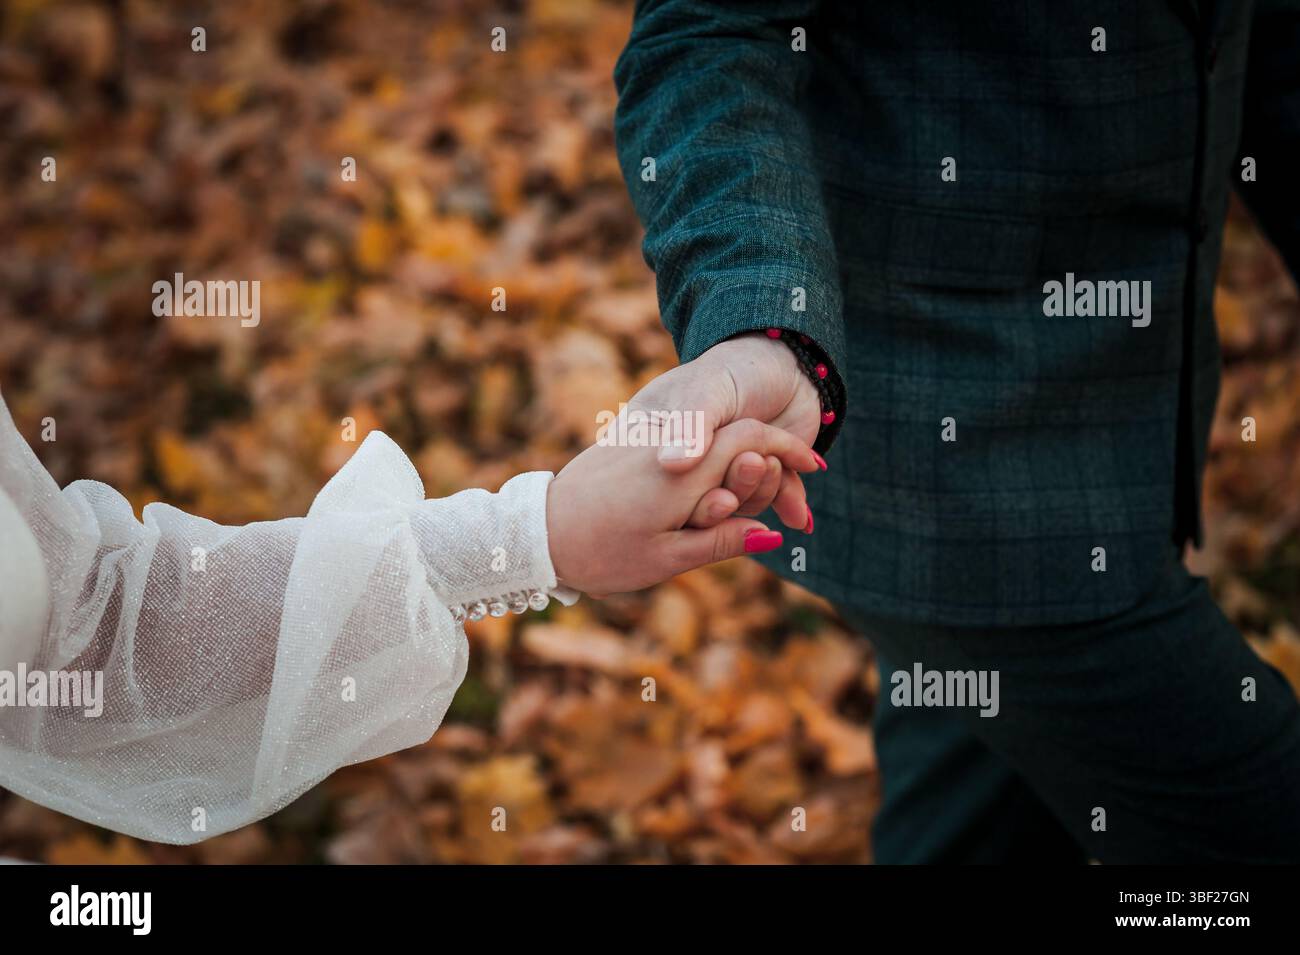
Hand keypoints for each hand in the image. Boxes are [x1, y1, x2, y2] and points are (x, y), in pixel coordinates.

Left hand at [546, 418, 818, 594]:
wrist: (538, 533)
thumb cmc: (602, 554)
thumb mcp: (668, 558)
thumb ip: (722, 540)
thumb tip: (771, 535)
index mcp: (684, 473)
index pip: (751, 440)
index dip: (788, 452)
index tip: (814, 469)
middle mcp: (670, 449)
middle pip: (736, 434)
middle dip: (773, 453)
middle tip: (803, 477)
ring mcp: (649, 443)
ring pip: (713, 440)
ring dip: (746, 458)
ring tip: (767, 488)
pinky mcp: (631, 446)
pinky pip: (687, 446)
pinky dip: (713, 460)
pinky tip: (722, 484)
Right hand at [625, 332, 822, 529]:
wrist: (789, 365)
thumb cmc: (736, 369)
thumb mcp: (707, 391)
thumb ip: (691, 427)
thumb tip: (673, 465)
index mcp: (659, 444)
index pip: (663, 486)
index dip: (689, 494)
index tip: (718, 489)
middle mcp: (690, 467)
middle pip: (703, 502)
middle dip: (737, 487)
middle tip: (756, 462)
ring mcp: (725, 475)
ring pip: (739, 507)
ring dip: (763, 490)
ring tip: (775, 461)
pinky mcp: (758, 482)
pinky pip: (766, 505)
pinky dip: (786, 505)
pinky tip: (799, 515)